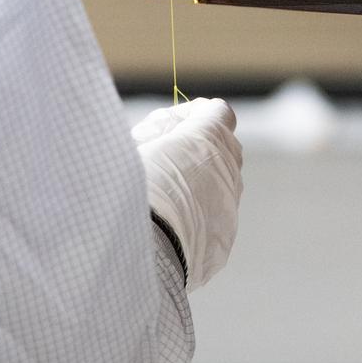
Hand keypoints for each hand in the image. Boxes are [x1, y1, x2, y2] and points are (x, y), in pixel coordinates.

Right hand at [132, 97, 242, 289]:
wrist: (144, 248)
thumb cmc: (132, 187)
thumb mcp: (137, 141)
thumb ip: (159, 128)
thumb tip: (170, 127)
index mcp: (210, 138)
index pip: (218, 114)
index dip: (194, 118)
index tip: (171, 128)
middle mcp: (228, 170)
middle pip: (221, 151)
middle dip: (195, 152)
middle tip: (159, 162)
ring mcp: (229, 208)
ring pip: (219, 188)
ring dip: (197, 187)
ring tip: (159, 199)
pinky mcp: (222, 242)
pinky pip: (213, 223)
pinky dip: (195, 221)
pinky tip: (166, 229)